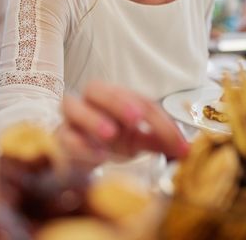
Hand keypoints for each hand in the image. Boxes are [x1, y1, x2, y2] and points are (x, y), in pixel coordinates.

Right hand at [57, 81, 188, 167]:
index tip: (177, 143)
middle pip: (97, 89)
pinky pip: (65, 136)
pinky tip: (97, 155)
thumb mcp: (137, 139)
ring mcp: (71, 119)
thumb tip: (185, 149)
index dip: (159, 120)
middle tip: (136, 118)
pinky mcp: (60, 138)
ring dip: (93, 118)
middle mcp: (89, 101)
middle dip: (118, 102)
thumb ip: (159, 140)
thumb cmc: (109, 141)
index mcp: (114, 96)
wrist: (78, 156)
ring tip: (111, 134)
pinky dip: (80, 144)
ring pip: (73, 106)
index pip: (138, 100)